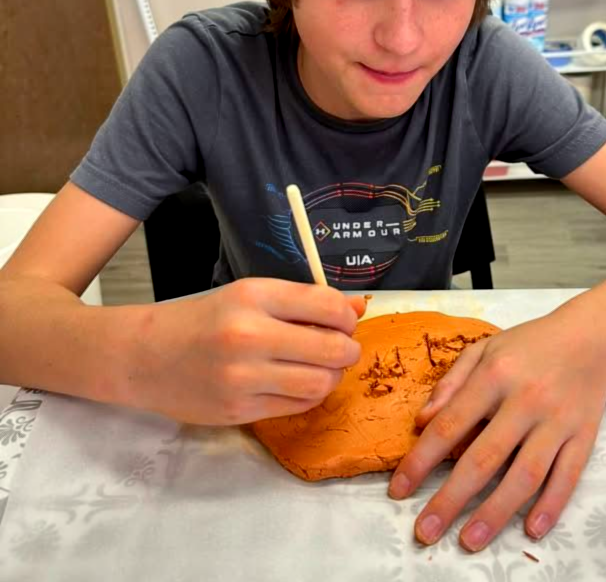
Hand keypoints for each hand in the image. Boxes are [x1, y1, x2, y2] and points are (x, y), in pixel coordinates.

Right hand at [125, 279, 365, 424]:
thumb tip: (359, 306)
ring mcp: (243, 378)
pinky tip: (300, 383)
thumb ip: (303, 301)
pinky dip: (310, 395)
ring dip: (334, 376)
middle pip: (332, 348)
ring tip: (324, 367)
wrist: (144, 356)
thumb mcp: (249, 296)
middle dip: (349, 349)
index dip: (347, 315)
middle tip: (344, 347)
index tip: (345, 320)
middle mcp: (248, 335)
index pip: (325, 305)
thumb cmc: (202, 319)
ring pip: (320, 383)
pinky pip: (297, 406)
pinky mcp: (239, 411)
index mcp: (252, 296)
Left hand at [388, 307, 605, 550]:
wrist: (590, 336)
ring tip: (470, 540)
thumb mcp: (484, 348)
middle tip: (425, 532)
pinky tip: (532, 530)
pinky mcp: (584, 436)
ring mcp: (557, 420)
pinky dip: (551, 505)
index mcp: (494, 374)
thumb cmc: (529, 344)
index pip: (450, 424)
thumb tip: (421, 421)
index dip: (421, 460)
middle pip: (484, 457)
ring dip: (496, 512)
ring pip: (526, 474)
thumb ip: (451, 383)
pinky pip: (567, 476)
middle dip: (451, 499)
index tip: (399, 490)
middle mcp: (525, 399)